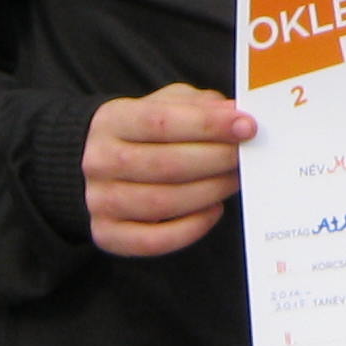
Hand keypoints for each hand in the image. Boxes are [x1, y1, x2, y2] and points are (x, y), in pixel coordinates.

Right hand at [84, 86, 254, 256]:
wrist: (104, 165)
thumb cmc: (145, 133)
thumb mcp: (167, 105)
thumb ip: (199, 105)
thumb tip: (233, 114)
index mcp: (111, 121)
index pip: (161, 121)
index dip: (208, 125)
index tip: (246, 126)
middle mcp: (99, 161)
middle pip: (166, 164)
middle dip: (215, 160)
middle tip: (244, 156)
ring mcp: (100, 201)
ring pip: (163, 202)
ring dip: (209, 191)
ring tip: (232, 179)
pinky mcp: (107, 234)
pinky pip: (155, 240)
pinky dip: (192, 228)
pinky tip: (213, 209)